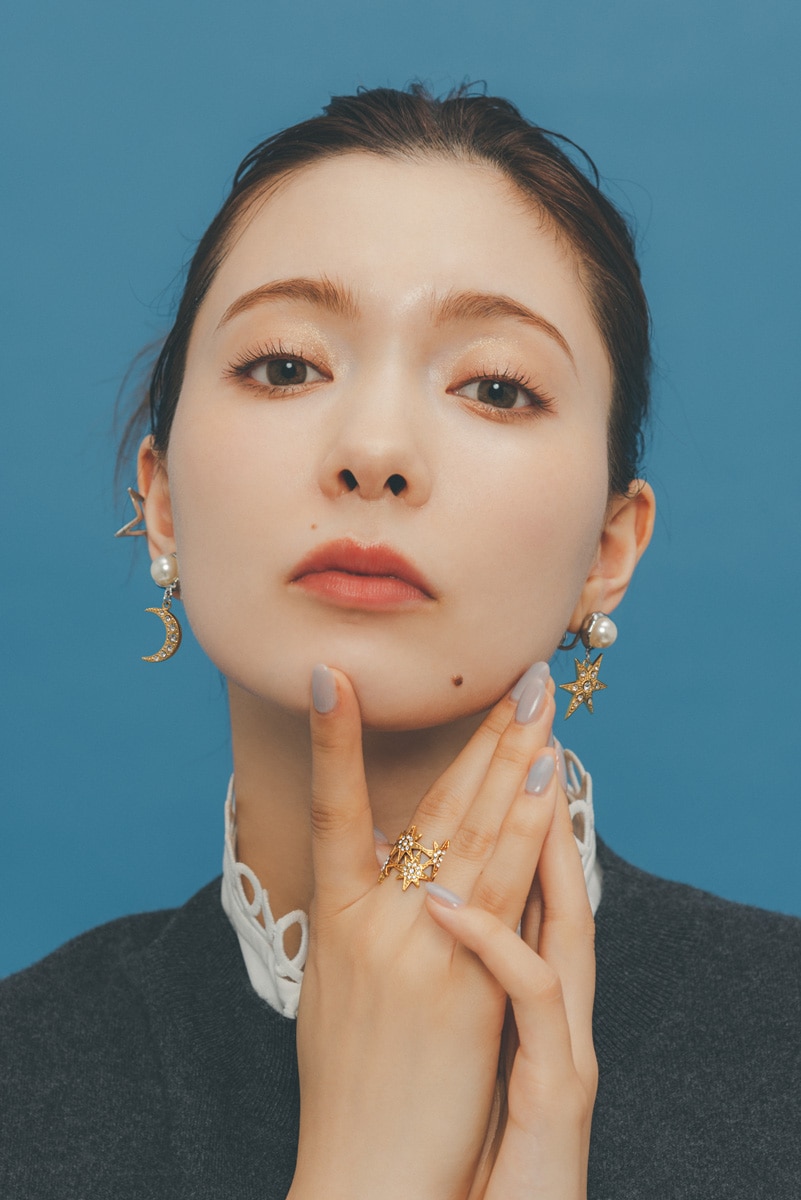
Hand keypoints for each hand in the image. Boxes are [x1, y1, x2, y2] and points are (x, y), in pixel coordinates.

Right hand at [288, 662, 580, 1199]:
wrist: (363, 1169)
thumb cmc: (346, 1077)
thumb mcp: (334, 980)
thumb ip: (365, 909)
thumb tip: (391, 852)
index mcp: (331, 913)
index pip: (332, 805)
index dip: (333, 738)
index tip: (335, 673)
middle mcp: (372, 920)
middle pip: (434, 808)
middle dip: (481, 737)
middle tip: (518, 677)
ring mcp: (419, 949)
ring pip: (474, 837)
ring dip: (514, 766)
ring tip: (541, 709)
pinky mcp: (465, 985)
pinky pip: (504, 894)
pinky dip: (528, 835)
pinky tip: (548, 790)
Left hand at [426, 749, 596, 1199]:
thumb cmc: (436, 1121)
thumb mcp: (458, 1019)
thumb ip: (460, 945)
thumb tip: (426, 872)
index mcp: (518, 975)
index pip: (518, 862)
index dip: (510, 785)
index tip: (502, 718)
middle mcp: (550, 994)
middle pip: (538, 867)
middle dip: (529, 774)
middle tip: (528, 698)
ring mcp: (560, 1035)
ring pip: (552, 913)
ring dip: (536, 826)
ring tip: (529, 752)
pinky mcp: (560, 1083)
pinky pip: (533, 996)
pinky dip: (492, 941)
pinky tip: (447, 902)